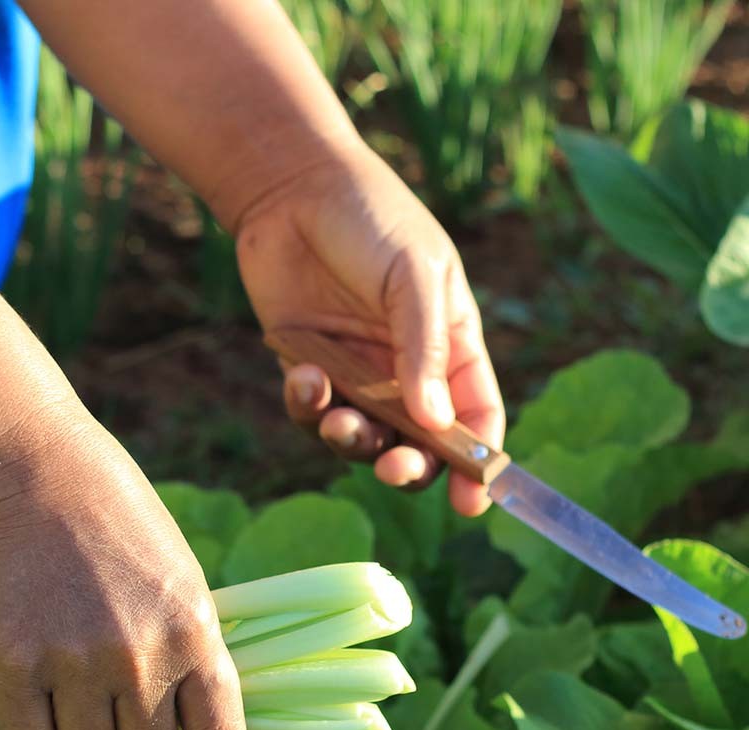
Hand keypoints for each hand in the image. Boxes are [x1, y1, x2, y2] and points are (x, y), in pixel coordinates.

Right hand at [0, 402, 244, 729]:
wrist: (30, 465)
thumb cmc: (111, 513)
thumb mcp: (178, 575)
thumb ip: (188, 646)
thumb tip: (189, 721)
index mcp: (196, 630)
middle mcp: (142, 657)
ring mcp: (75, 664)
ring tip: (74, 716)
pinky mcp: (11, 664)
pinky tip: (35, 725)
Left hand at [236, 142, 504, 516]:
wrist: (291, 187)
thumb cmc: (371, 219)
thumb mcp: (413, 273)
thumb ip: (424, 348)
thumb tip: (434, 423)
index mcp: (452, 348)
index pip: (476, 418)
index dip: (479, 465)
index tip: (474, 502)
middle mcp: (408, 373)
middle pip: (420, 447)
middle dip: (411, 468)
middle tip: (396, 468)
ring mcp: (358, 377)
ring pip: (363, 441)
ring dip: (354, 443)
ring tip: (341, 422)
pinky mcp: (310, 373)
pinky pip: (312, 415)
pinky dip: (309, 408)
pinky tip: (306, 379)